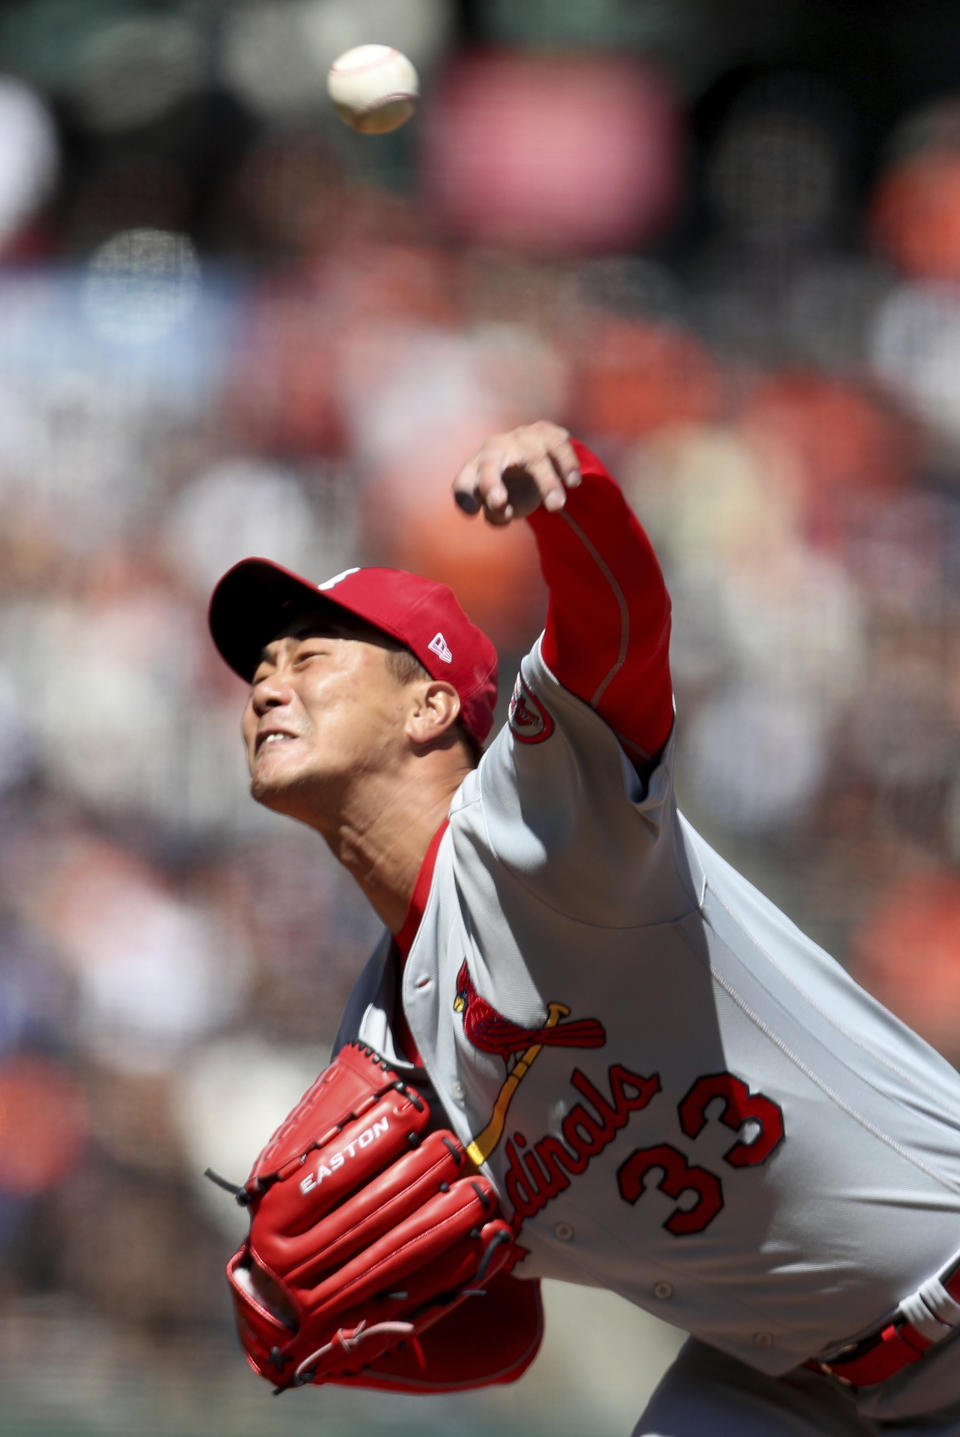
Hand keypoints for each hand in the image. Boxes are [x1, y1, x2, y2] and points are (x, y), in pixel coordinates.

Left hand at [452, 421, 580, 525]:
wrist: (534, 456)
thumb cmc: (512, 489)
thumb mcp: (502, 506)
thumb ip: (497, 514)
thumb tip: (503, 511)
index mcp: (476, 469)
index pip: (464, 483)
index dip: (465, 497)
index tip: (472, 512)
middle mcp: (494, 449)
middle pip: (488, 464)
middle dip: (490, 483)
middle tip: (497, 504)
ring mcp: (520, 437)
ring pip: (533, 458)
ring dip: (546, 483)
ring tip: (556, 507)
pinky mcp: (546, 432)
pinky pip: (558, 444)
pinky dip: (567, 463)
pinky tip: (573, 482)